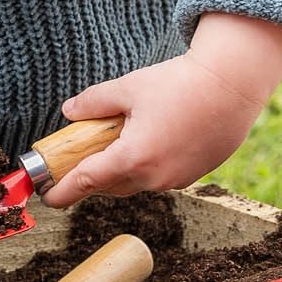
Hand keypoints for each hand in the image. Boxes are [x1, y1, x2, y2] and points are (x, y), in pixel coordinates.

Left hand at [44, 14, 281, 207]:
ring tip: (113, 144)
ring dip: (119, 171)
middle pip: (109, 186)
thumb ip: (93, 103)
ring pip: (135, 184)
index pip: (86, 182)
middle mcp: (154, 178)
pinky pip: (159, 178)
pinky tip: (148, 142)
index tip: (47, 198)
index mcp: (132, 158)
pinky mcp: (195, 174)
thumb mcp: (127, 88)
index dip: (63, 191)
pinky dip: (145, 167)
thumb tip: (69, 112)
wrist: (234, 84)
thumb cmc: (179, 83)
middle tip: (75, 161)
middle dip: (91, 177)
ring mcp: (177, 179)